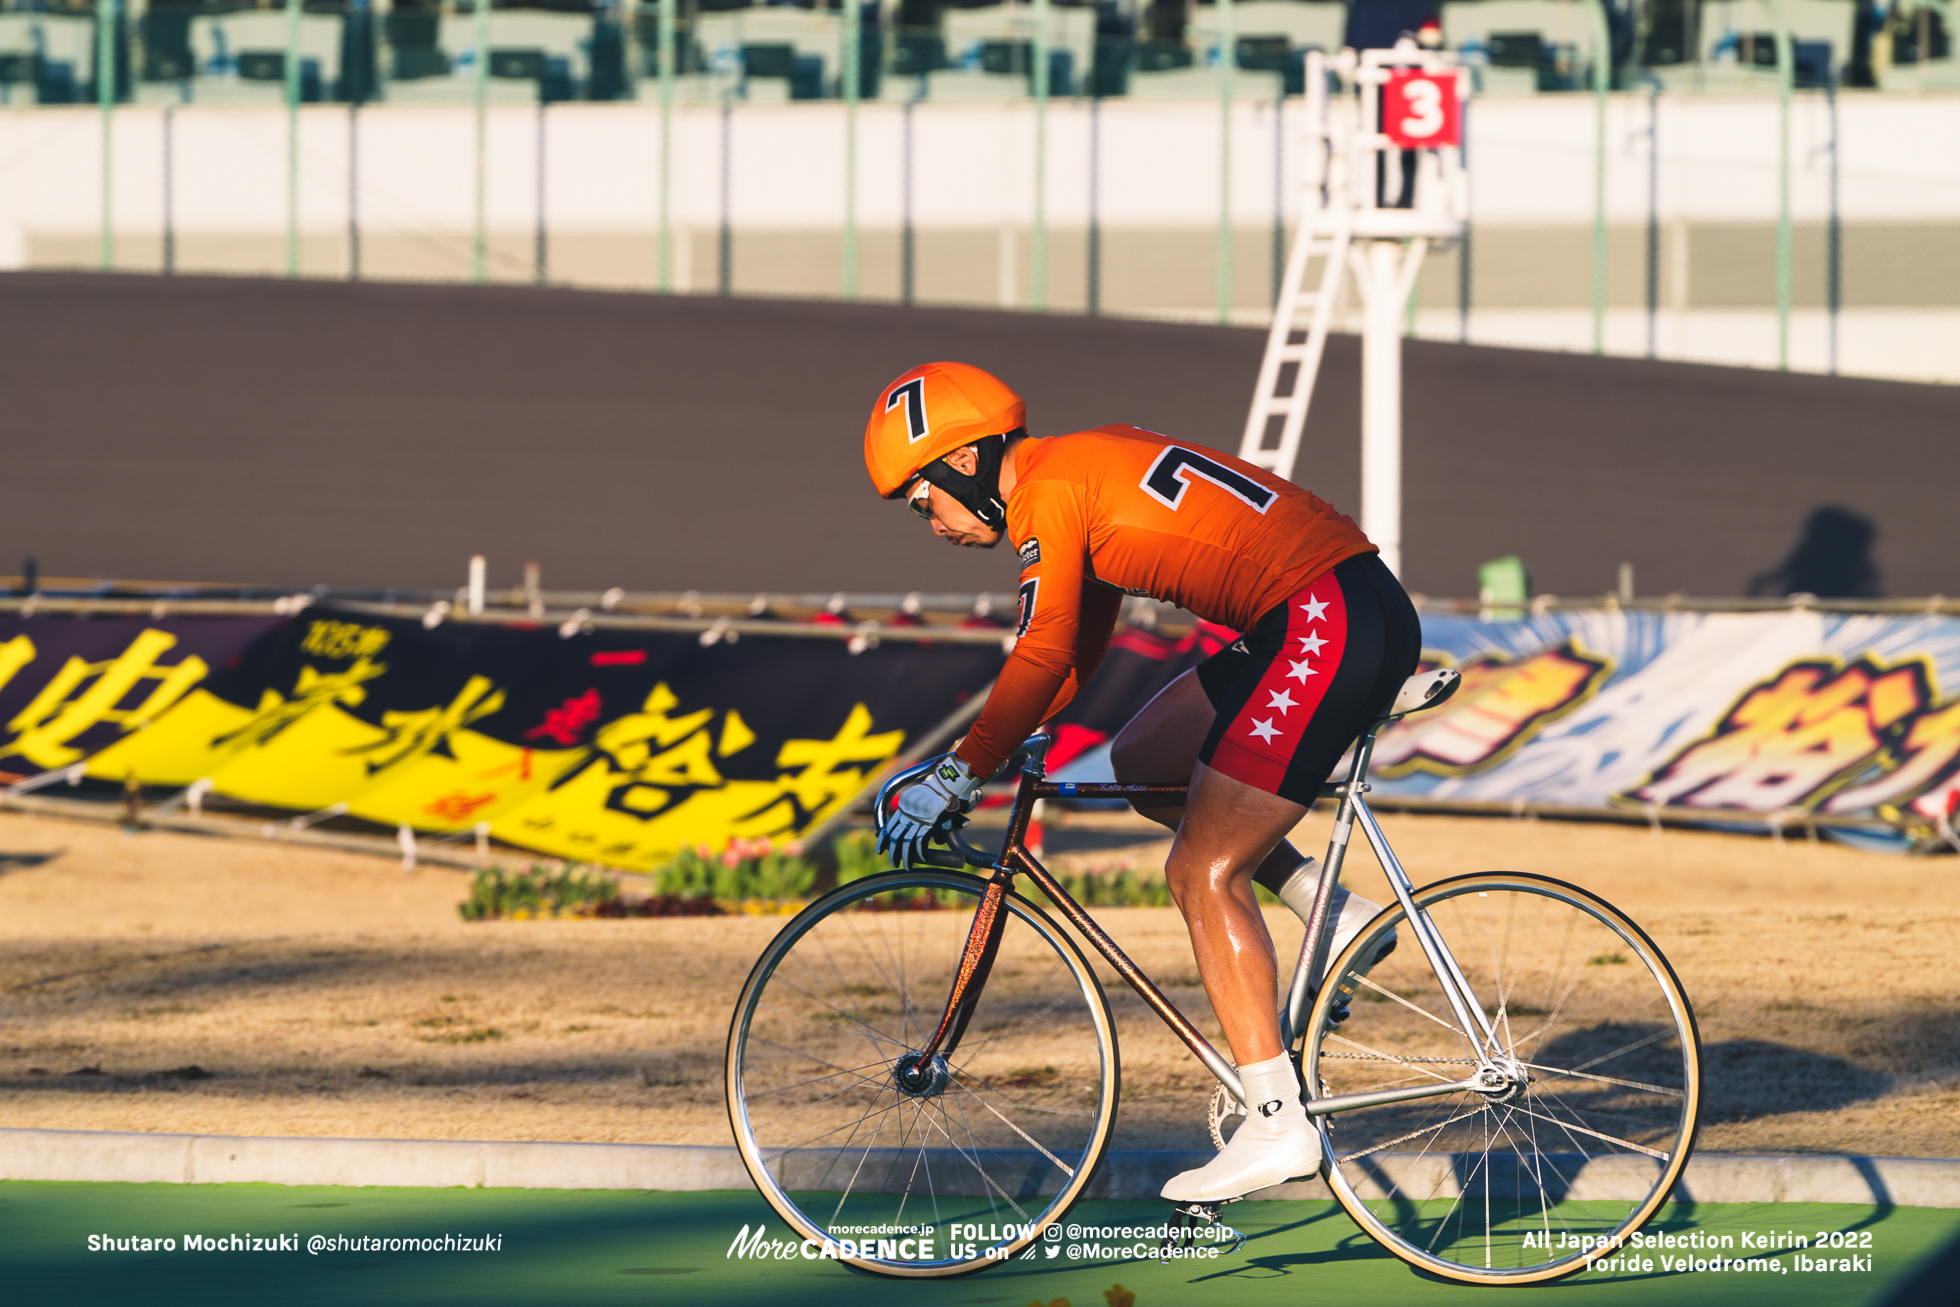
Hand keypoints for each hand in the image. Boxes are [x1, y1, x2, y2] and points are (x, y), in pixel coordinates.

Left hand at [878, 754, 984, 868]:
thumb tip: (922, 819)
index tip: (879, 848)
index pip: (889, 826)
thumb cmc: (940, 787)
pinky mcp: (930, 823)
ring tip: (904, 866)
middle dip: (893, 852)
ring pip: (906, 842)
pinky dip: (920, 852)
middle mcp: (908, 814)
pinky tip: (920, 859)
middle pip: (895, 837)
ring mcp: (918, 819)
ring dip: (905, 856)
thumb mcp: (924, 796)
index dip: (883, 839)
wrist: (948, 782)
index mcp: (904, 807)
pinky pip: (921, 841)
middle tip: (892, 861)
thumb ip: (921, 809)